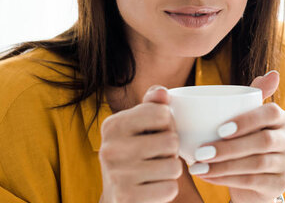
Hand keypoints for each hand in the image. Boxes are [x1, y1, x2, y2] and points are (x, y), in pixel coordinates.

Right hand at [98, 86, 181, 202]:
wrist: (118, 196)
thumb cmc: (135, 153)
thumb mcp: (139, 126)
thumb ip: (152, 105)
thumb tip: (162, 93)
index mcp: (113, 125)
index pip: (163, 114)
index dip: (169, 125)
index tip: (157, 133)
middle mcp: (110, 148)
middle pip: (171, 141)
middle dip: (172, 150)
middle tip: (157, 156)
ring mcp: (117, 175)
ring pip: (174, 166)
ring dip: (171, 171)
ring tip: (155, 171)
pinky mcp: (127, 198)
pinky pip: (170, 189)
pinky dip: (167, 190)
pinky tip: (152, 188)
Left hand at [190, 71, 284, 202]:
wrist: (252, 177)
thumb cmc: (244, 139)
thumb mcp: (246, 117)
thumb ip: (253, 95)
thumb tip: (273, 74)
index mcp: (281, 118)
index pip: (271, 113)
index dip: (247, 120)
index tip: (220, 129)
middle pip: (263, 142)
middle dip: (229, 148)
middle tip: (201, 152)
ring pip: (256, 164)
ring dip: (223, 166)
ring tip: (197, 166)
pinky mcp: (279, 185)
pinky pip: (252, 182)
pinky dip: (226, 179)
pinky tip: (207, 176)